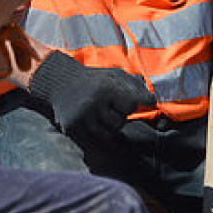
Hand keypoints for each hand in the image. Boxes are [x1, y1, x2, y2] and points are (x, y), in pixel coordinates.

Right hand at [28, 51, 155, 145]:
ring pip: (110, 132)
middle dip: (120, 114)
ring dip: (111, 124)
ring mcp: (83, 116)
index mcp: (106, 87)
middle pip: (121, 120)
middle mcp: (94, 102)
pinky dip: (99, 131)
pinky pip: (96, 138)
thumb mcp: (114, 74)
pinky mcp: (73, 126)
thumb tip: (153, 102)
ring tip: (103, 112)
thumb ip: (135, 85)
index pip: (132, 103)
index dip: (137, 103)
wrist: (60, 83)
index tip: (146, 102)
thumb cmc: (93, 79)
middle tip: (111, 104)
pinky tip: (93, 119)